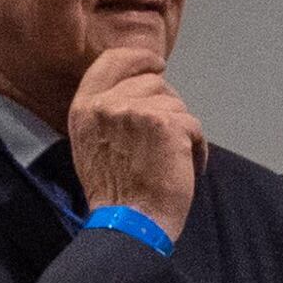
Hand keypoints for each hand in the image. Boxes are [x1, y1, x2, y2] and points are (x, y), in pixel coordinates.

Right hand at [63, 44, 202, 237]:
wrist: (129, 223)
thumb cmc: (117, 193)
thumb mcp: (92, 144)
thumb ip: (107, 112)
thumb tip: (140, 87)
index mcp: (84, 107)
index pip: (112, 60)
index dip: (139, 58)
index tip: (156, 64)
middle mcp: (106, 104)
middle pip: (153, 83)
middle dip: (167, 107)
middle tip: (165, 142)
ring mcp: (136, 111)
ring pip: (176, 103)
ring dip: (181, 130)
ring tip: (171, 160)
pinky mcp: (165, 124)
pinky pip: (193, 125)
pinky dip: (197, 148)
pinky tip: (187, 168)